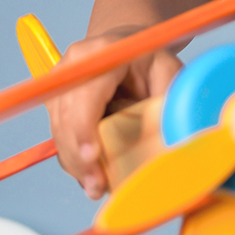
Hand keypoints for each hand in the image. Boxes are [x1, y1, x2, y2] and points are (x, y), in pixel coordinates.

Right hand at [47, 31, 182, 199]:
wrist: (128, 47)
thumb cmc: (151, 60)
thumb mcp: (170, 72)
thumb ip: (172, 100)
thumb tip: (176, 138)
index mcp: (103, 52)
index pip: (85, 93)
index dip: (84, 127)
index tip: (93, 157)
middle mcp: (74, 66)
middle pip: (66, 117)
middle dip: (80, 157)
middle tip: (97, 186)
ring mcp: (61, 84)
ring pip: (60, 131)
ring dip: (76, 163)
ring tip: (97, 186)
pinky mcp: (57, 103)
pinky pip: (62, 136)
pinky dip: (76, 158)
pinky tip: (92, 174)